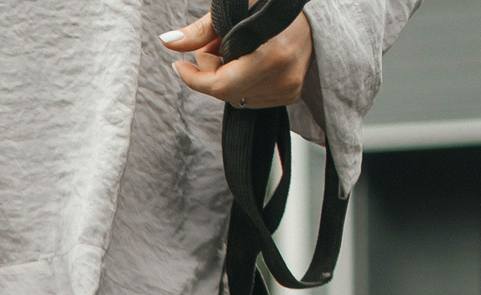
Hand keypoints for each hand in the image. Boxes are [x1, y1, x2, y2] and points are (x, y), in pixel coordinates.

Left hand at [162, 8, 313, 109]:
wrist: (313, 14)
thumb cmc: (274, 6)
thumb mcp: (237, 10)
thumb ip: (201, 31)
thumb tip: (167, 42)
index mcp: (271, 55)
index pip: (220, 84)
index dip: (195, 78)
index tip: (179, 66)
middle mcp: (282, 76)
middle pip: (224, 91)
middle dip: (212, 70)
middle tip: (217, 44)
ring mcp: (288, 88)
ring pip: (235, 97)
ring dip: (226, 77)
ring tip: (237, 50)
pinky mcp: (291, 95)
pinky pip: (250, 99)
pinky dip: (242, 83)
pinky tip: (249, 62)